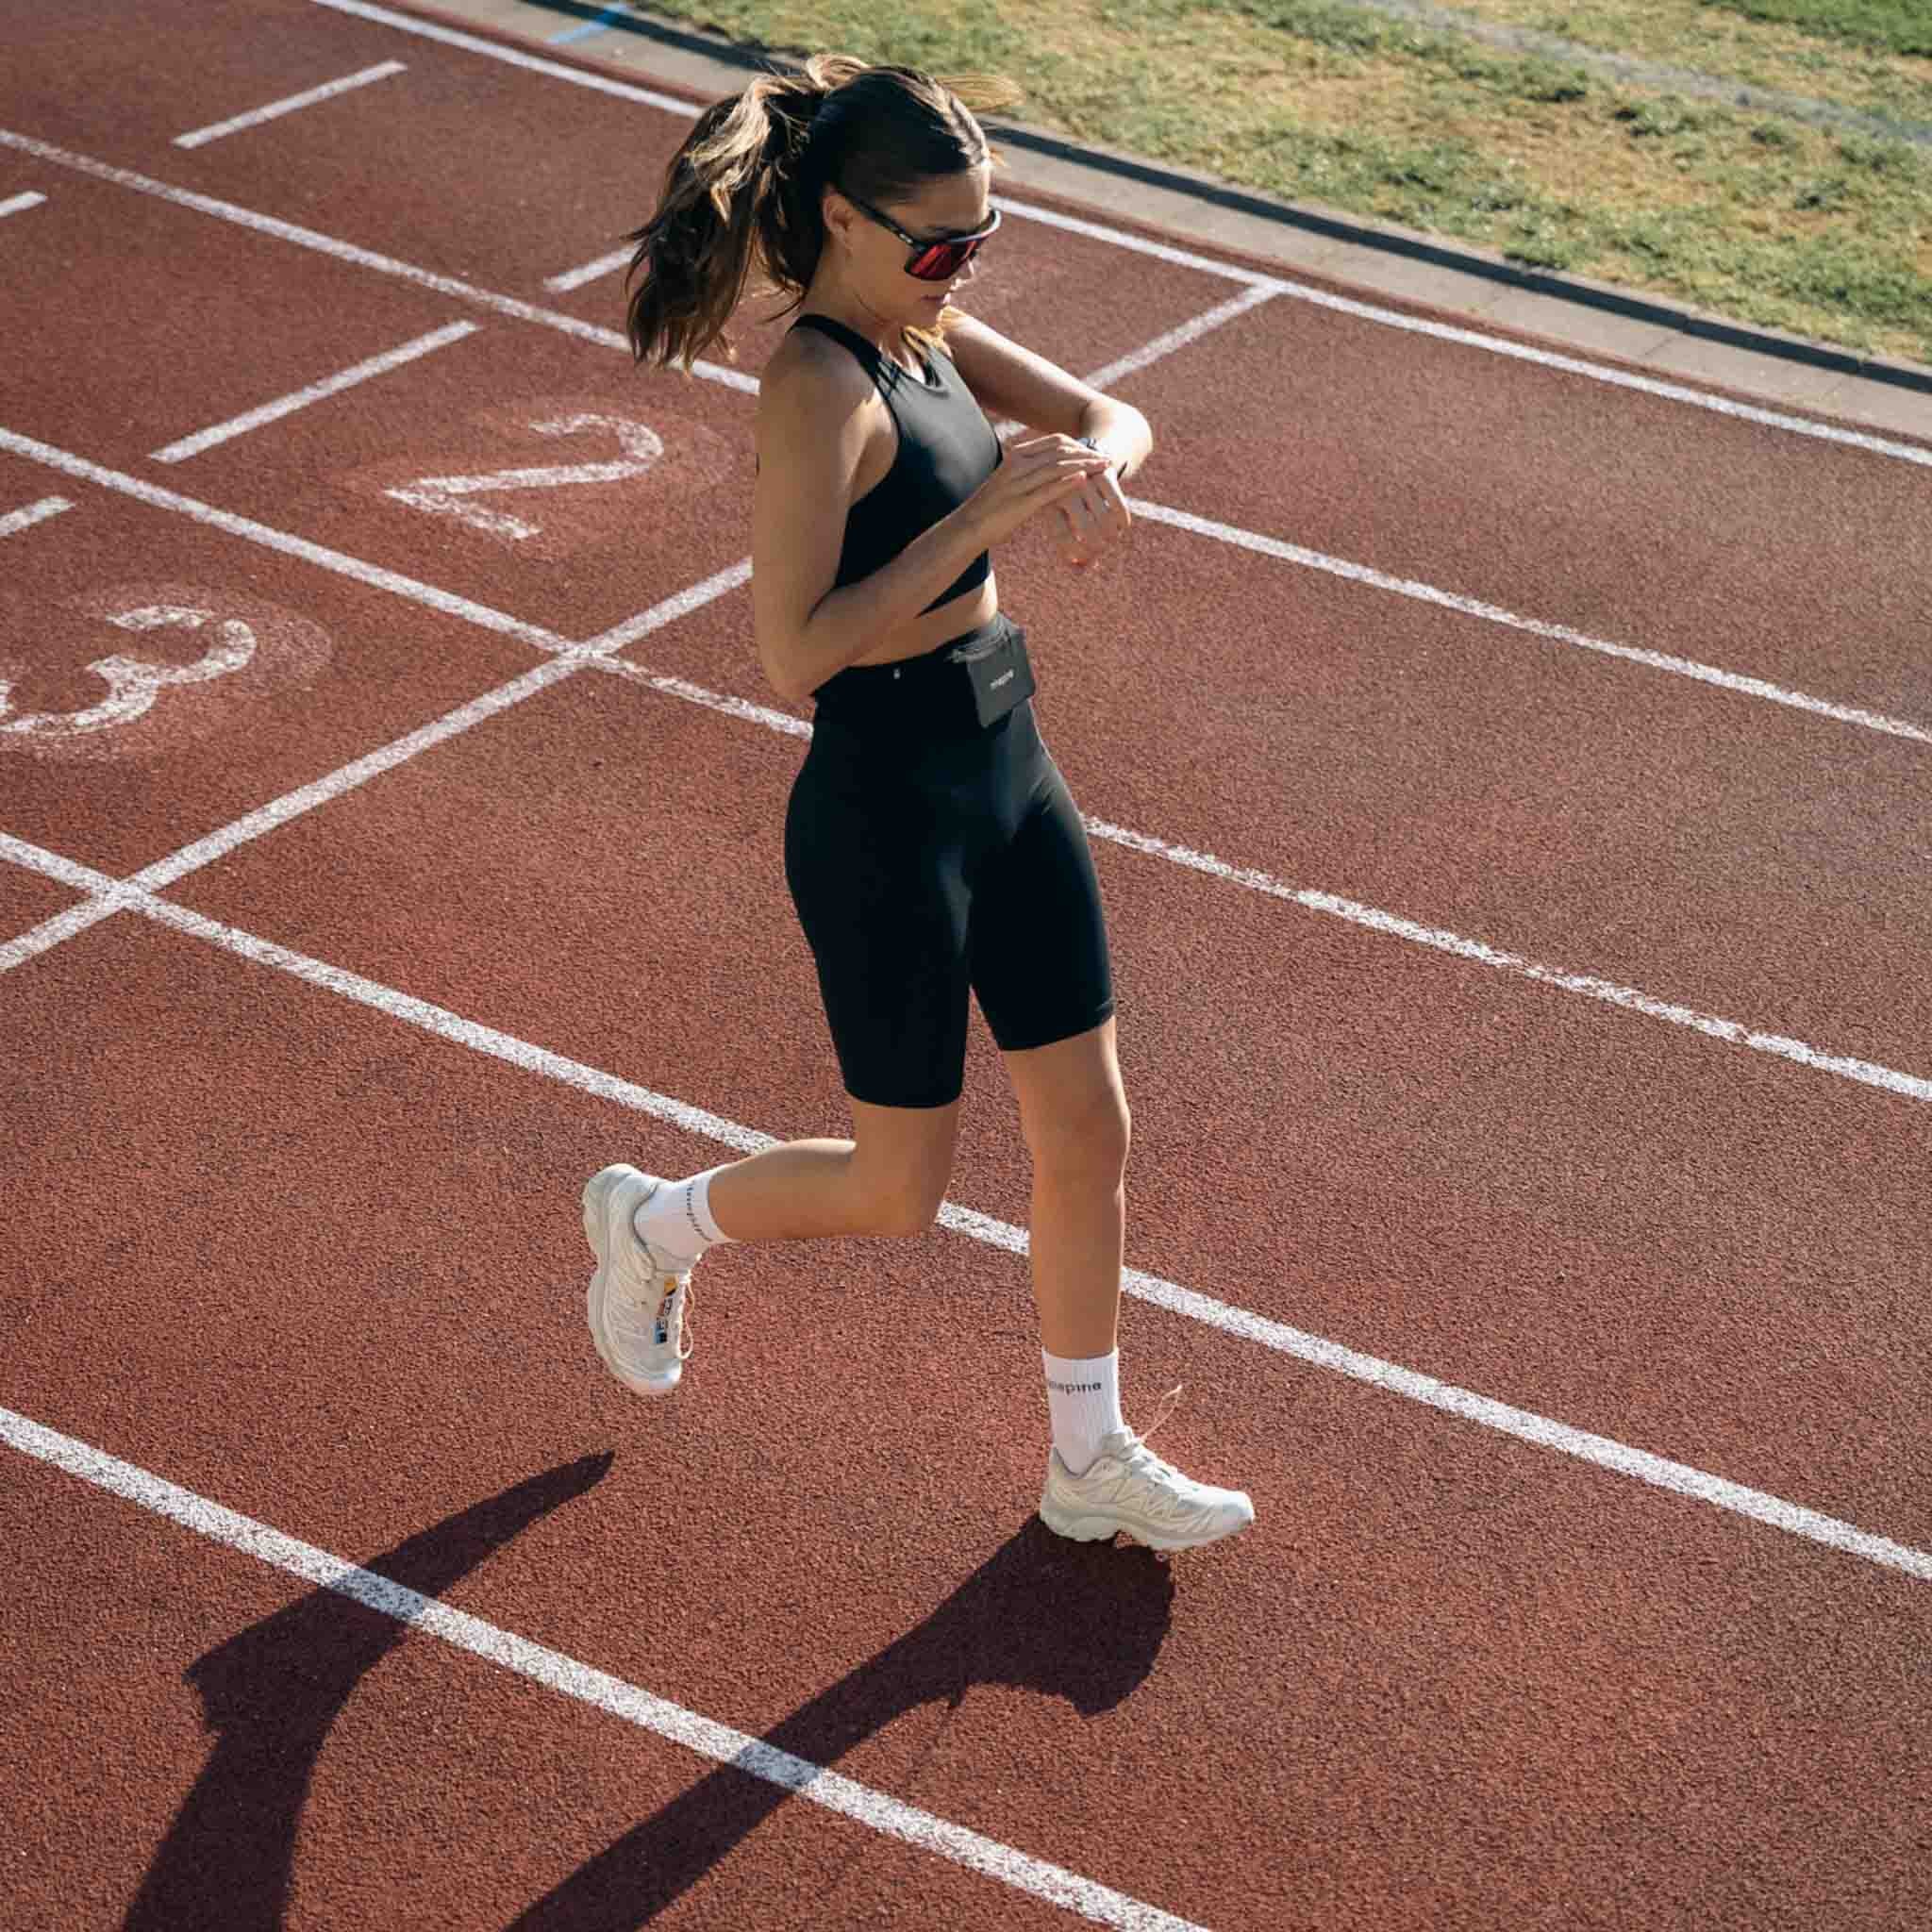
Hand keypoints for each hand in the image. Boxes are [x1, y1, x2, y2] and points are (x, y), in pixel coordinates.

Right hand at [963, 435, 1114, 549]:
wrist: (969, 527)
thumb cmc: (992, 508)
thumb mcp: (1012, 483)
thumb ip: (1030, 473)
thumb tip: (1051, 470)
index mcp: (1017, 456)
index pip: (1054, 442)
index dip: (1078, 445)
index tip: (1095, 451)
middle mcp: (1018, 465)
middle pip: (1060, 451)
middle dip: (1087, 453)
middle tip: (1106, 459)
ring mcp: (1019, 483)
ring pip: (1058, 467)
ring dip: (1084, 465)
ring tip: (1104, 466)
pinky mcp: (1021, 503)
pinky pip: (1048, 489)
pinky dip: (1068, 482)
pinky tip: (1084, 480)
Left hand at [1056, 457, 1130, 569]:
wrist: (1083, 457)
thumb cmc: (1070, 500)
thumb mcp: (1063, 519)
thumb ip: (1070, 549)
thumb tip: (1079, 573)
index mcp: (1048, 504)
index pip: (1062, 538)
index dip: (1077, 554)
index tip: (1087, 558)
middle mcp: (1064, 491)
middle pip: (1087, 531)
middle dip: (1099, 546)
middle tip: (1103, 548)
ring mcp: (1085, 482)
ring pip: (1105, 521)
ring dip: (1112, 536)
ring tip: (1112, 538)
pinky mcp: (1103, 474)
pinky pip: (1118, 506)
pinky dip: (1123, 522)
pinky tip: (1122, 526)